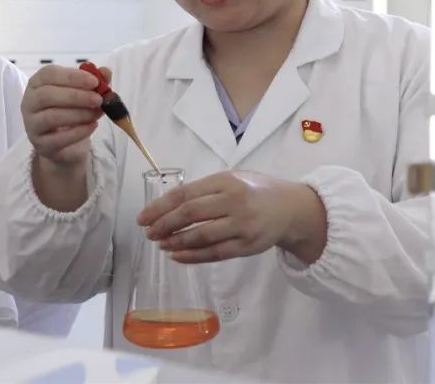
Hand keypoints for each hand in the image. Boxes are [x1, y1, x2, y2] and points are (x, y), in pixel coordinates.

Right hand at [22, 64, 107, 170]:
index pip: (49, 74)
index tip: (94, 81)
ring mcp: (32, 124)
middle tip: (98, 99)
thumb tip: (105, 71)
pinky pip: (58, 139)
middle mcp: (29, 102)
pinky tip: (92, 126)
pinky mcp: (40, 144)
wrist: (65, 143)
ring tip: (97, 113)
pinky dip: (78, 132)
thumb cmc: (70, 111)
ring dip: (79, 114)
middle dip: (76, 96)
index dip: (72, 76)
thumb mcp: (84, 93)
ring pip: (51, 117)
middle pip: (47, 95)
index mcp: (38, 83)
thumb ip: (94, 82)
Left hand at [136, 171, 327, 263]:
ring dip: (175, 242)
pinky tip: (176, 255)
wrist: (291, 208)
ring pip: (201, 237)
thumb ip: (205, 190)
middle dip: (164, 225)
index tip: (143, 217)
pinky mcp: (247, 246)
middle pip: (190, 214)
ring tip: (160, 244)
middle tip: (148, 233)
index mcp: (226, 181)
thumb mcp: (232, 179)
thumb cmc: (255, 191)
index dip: (160, 207)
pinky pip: (214, 254)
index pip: (185, 194)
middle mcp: (234, 202)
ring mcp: (242, 226)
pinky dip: (192, 256)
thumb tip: (167, 206)